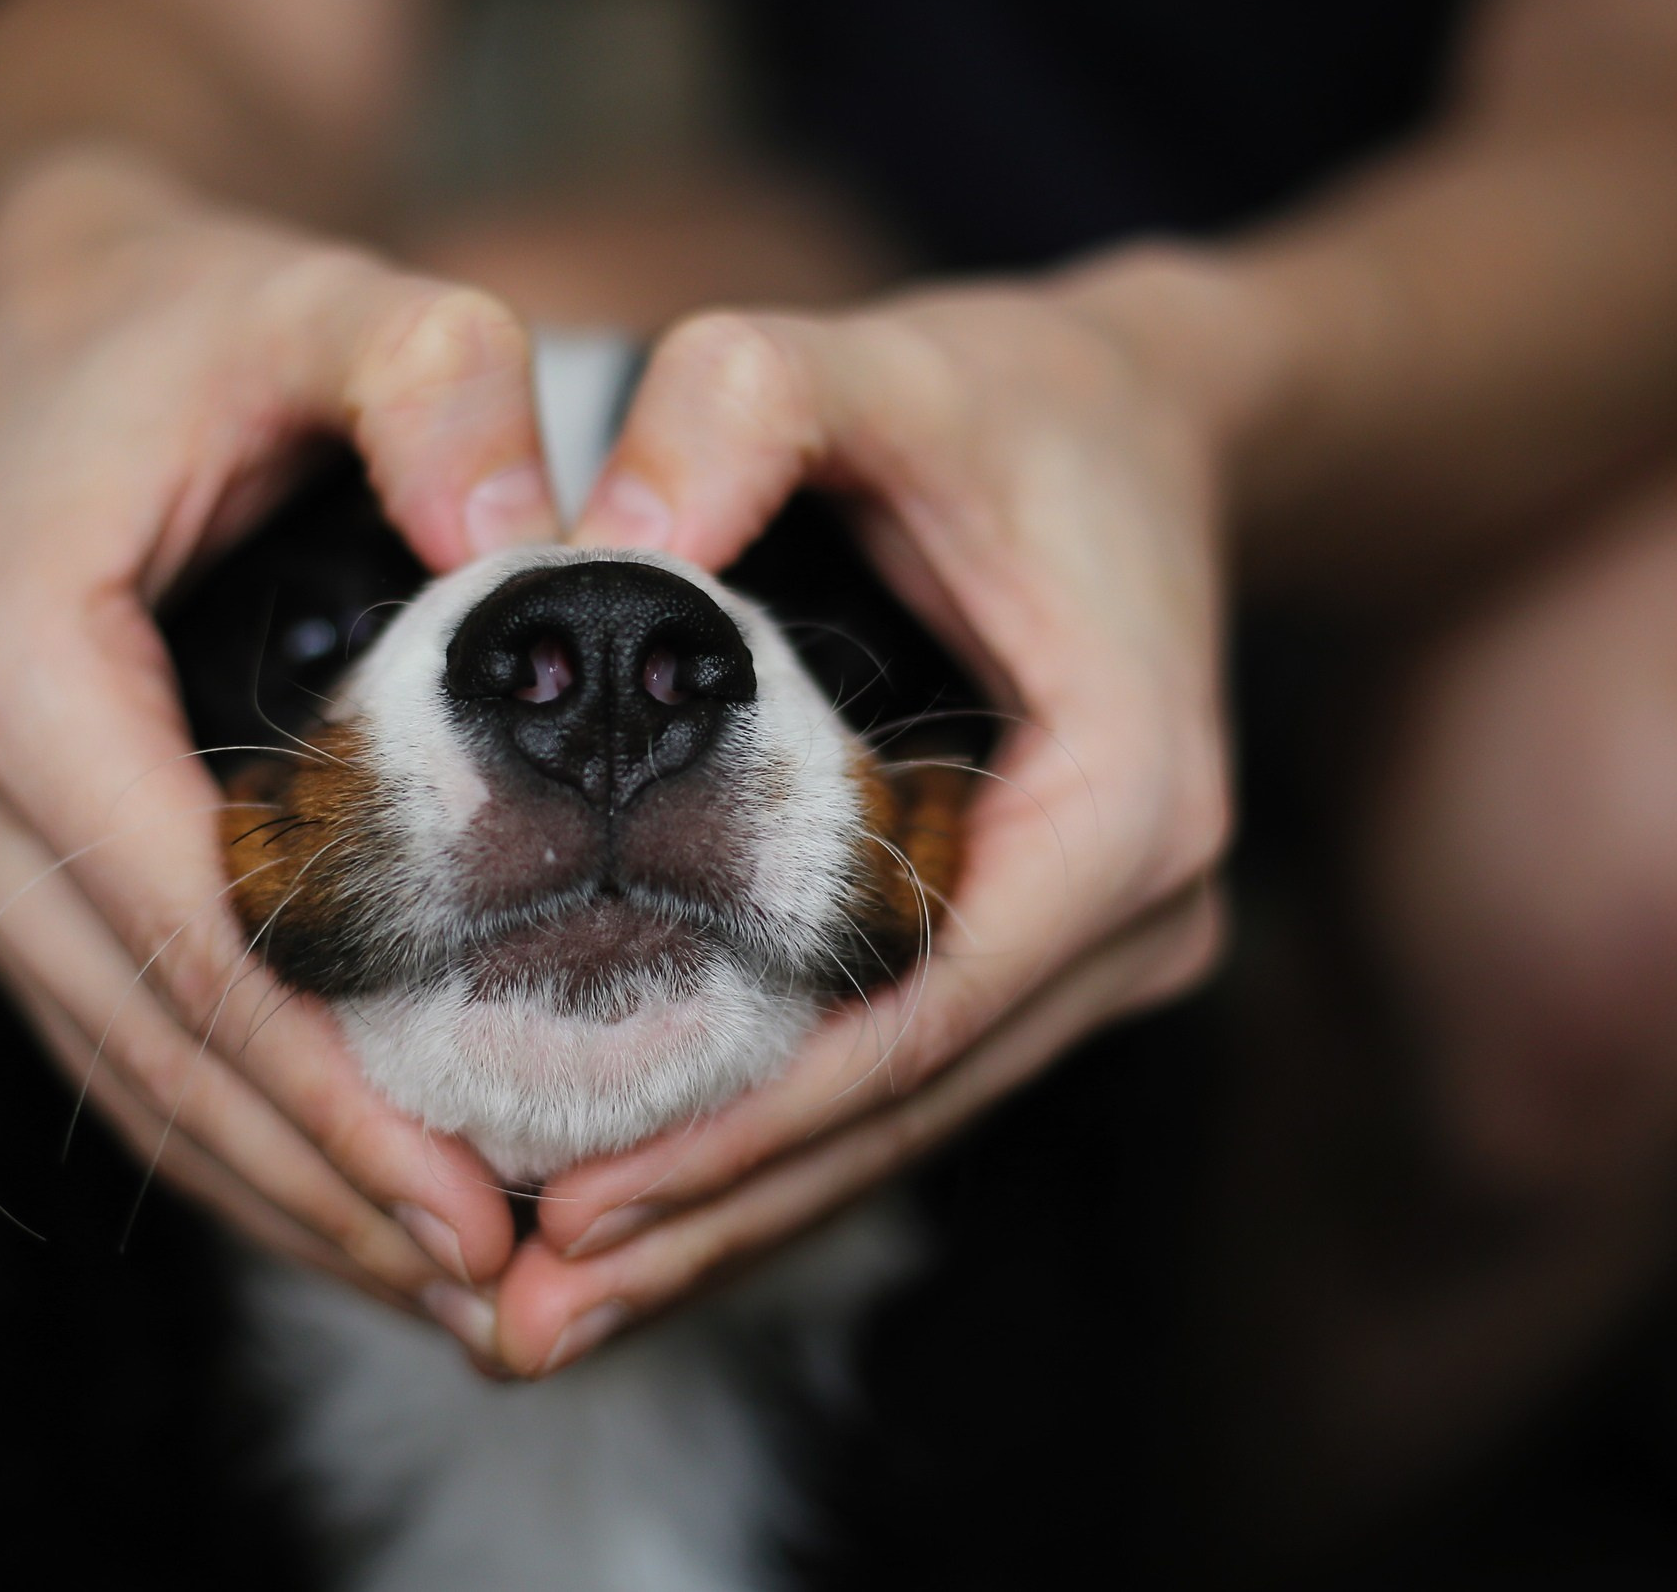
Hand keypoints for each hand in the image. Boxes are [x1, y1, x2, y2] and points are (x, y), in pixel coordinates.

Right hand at [0, 150, 551, 1342]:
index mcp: (14, 660)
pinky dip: (231, 1128)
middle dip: (316, 1184)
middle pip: (149, 1040)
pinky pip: (118, 1031)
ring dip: (276, 1191)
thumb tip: (530, 538)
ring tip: (445, 1289)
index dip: (331, 1086)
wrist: (60, 310)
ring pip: (122, 1071)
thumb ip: (437, 379)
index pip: (186, 928)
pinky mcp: (3, 860)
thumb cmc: (198, 314)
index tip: (474, 1201)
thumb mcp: (337, 297)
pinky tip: (353, 1198)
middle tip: (494, 1299)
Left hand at [489, 251, 1247, 1375]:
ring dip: (739, 1214)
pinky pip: (905, 1079)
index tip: (577, 1192)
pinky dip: (777, 1147)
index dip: (749, 1120)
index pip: (920, 1008)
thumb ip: (747, 403)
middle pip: (910, 1107)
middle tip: (525, 1315)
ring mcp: (1105, 949)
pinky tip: (645, 1206)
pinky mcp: (1050, 955)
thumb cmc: (1022, 403)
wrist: (1151, 425)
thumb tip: (597, 543)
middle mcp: (1141, 909)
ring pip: (907, 1122)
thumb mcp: (886, 360)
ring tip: (554, 1304)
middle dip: (720, 1213)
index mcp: (1129, 799)